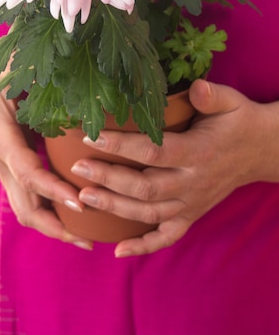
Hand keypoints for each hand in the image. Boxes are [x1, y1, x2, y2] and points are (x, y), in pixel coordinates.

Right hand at [0, 51, 92, 249]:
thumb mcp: (5, 66)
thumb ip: (28, 65)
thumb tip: (66, 55)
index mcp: (0, 137)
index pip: (27, 171)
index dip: (52, 188)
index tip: (79, 200)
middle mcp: (2, 162)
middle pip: (25, 207)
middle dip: (57, 227)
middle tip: (91, 237)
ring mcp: (6, 173)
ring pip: (26, 212)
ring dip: (55, 229)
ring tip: (90, 238)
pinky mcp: (13, 175)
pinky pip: (30, 203)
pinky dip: (52, 215)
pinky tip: (80, 216)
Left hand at [71, 79, 278, 255]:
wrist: (261, 150)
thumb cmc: (238, 121)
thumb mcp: (230, 102)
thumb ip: (211, 95)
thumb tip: (196, 87)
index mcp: (198, 151)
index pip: (154, 151)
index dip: (121, 146)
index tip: (92, 136)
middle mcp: (193, 182)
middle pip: (145, 186)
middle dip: (108, 179)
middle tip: (77, 169)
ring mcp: (192, 202)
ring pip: (150, 212)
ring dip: (115, 208)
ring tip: (83, 197)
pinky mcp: (192, 214)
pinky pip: (168, 237)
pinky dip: (144, 246)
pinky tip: (118, 251)